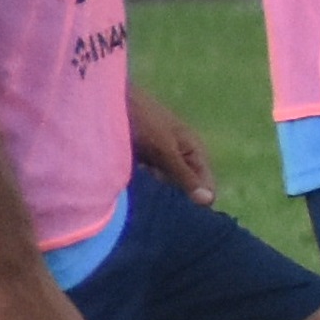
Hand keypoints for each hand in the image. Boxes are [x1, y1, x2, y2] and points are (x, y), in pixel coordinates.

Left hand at [125, 79, 215, 206]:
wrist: (110, 100)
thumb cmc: (143, 121)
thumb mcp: (166, 151)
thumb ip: (185, 176)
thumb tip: (209, 202)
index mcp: (194, 152)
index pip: (207, 188)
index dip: (198, 204)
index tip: (181, 218)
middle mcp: (181, 157)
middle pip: (187, 189)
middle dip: (177, 200)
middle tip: (160, 213)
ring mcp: (161, 159)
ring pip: (167, 186)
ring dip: (158, 195)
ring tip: (145, 204)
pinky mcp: (143, 161)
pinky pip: (149, 180)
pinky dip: (144, 187)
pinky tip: (134, 194)